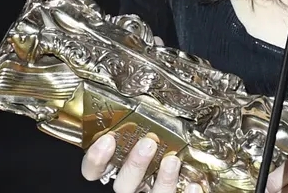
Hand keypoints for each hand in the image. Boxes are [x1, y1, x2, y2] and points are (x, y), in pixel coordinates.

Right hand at [81, 133, 199, 192]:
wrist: (175, 179)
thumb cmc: (154, 153)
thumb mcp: (137, 142)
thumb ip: (135, 133)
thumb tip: (144, 103)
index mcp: (116, 171)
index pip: (94, 171)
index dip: (96, 159)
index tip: (107, 140)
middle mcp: (130, 187)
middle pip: (123, 184)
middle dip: (134, 165)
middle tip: (148, 143)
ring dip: (163, 179)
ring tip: (173, 160)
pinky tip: (193, 185)